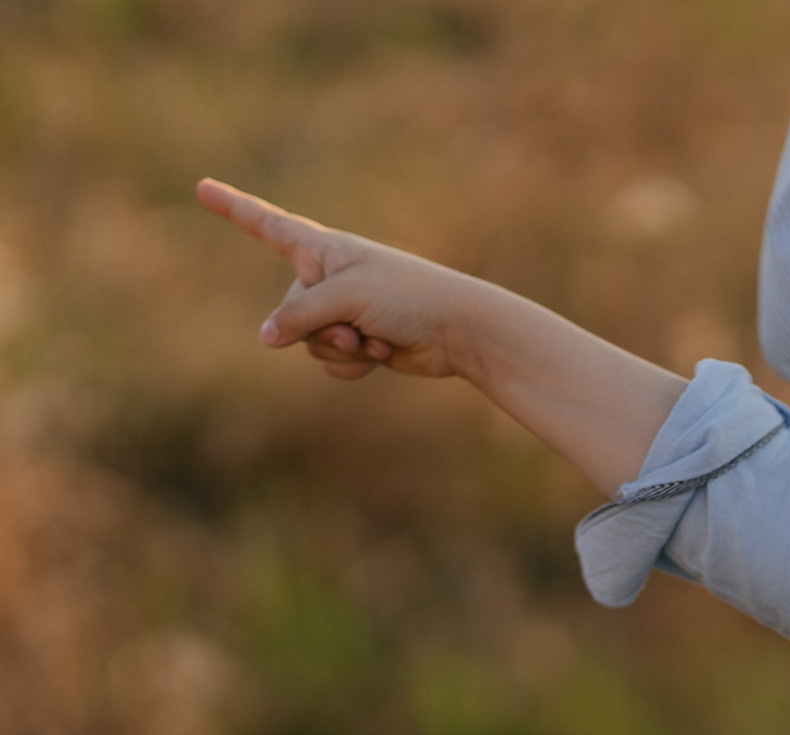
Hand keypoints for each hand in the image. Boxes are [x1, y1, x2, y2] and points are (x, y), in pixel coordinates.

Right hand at [198, 177, 685, 494]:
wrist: (460, 330)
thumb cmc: (407, 296)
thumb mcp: (344, 297)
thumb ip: (297, 317)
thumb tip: (266, 339)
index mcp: (323, 249)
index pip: (267, 225)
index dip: (233, 208)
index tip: (202, 187)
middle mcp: (328, 276)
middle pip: (289, 312)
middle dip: (319, 327)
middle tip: (358, 324)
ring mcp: (343, 312)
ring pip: (307, 344)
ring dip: (340, 349)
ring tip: (375, 338)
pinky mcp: (359, 343)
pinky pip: (330, 363)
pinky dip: (352, 366)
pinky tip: (383, 356)